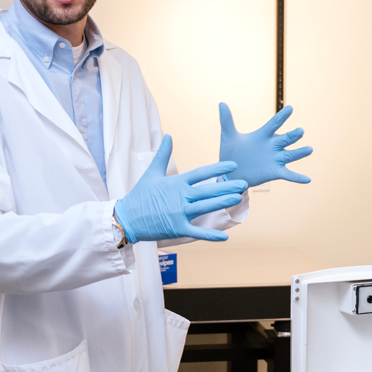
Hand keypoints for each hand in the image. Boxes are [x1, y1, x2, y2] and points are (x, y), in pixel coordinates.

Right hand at [114, 135, 247, 242]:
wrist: (127, 218)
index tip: (232, 165)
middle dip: (227, 186)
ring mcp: (179, 213)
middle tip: (244, 183)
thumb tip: (168, 135)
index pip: (200, 173)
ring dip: (223, 203)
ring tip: (238, 199)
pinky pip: (197, 232)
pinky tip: (225, 236)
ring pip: (206, 207)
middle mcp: (180, 196)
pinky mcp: (177, 228)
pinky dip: (211, 235)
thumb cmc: (140, 195)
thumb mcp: (151, 173)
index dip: (217, 168)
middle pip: (208, 190)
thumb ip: (163, 154)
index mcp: (176, 183)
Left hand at [218, 103, 312, 185]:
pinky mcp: (275, 172)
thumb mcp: (228, 136)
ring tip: (309, 149)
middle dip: (293, 135)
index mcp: (263, 135)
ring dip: (300, 153)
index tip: (291, 108)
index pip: (274, 124)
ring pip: (290, 154)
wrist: (231, 172)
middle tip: (300, 131)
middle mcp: (272, 146)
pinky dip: (298, 177)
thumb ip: (226, 120)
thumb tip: (221, 103)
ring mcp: (275, 159)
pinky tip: (308, 180)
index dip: (282, 117)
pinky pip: (288, 175)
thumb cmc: (231, 153)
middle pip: (285, 139)